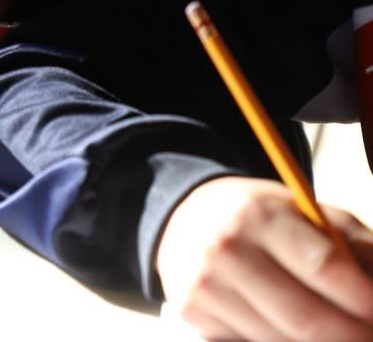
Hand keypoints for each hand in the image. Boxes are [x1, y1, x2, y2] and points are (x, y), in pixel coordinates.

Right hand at [156, 176, 372, 340]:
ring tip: (338, 332)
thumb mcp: (306, 211)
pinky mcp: (191, 310)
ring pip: (282, 341)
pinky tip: (292, 330)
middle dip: (353, 337)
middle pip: (307, 319)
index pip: (326, 267)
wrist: (186, 217)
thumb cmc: (260, 217)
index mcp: (259, 215)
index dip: (365, 300)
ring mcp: (204, 284)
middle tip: (370, 337)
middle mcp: (225, 249)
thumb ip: (353, 243)